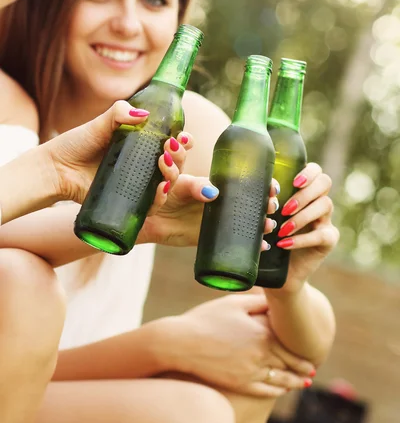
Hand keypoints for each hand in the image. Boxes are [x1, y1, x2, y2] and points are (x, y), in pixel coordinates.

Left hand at [44, 101, 188, 204]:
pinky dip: (160, 198)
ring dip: (174, 174)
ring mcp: (138, 185)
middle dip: (180, 156)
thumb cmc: (77, 144)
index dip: (184, 142)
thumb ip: (120, 112)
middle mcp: (144, 166)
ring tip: (164, 163)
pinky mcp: (130, 202)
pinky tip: (161, 189)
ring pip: (168, 184)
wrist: (56, 169)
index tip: (183, 137)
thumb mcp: (100, 123)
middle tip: (171, 147)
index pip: (172, 145)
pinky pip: (151, 204)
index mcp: (142, 146)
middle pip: (175, 164)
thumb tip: (145, 114)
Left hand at [138, 175, 280, 246]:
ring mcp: (216, 216)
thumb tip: (213, 193)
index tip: (272, 185)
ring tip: (269, 225)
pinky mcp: (210, 235)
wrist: (145, 219)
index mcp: (211, 180)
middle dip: (265, 199)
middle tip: (272, 202)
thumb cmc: (159, 195)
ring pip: (246, 217)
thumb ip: (192, 186)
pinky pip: (233, 239)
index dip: (261, 179)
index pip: (243, 175)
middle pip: (251, 196)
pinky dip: (249, 243)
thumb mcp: (177, 186)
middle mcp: (218, 197)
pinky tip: (263, 246)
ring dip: (261, 221)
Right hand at [163, 293, 314, 397]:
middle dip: (302, 368)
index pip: (290, 344)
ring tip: (304, 383)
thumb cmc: (205, 318)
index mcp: (262, 333)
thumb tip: (274, 300)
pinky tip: (282, 390)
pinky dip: (277, 391)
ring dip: (295, 382)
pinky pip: (265, 391)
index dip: (302, 349)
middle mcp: (261, 355)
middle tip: (311, 369)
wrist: (180, 343)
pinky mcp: (240, 385)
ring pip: (281, 380)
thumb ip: (257, 301)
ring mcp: (251, 373)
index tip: (311, 349)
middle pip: (289, 364)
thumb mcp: (233, 302)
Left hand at [267, 163, 338, 294]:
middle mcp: (318, 201)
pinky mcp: (329, 239)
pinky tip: (284, 244)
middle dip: (304, 194)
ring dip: (301, 216)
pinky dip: (301, 239)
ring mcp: (326, 219)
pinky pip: (322, 234)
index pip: (316, 170)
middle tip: (284, 209)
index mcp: (304, 190)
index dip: (308, 172)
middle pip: (324, 182)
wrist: (279, 272)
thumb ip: (260, 202)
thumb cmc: (267, 237)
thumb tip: (245, 189)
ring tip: (281, 230)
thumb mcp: (262, 217)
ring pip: (325, 205)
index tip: (294, 182)